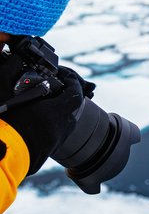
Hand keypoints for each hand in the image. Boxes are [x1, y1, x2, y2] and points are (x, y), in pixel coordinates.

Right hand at [0, 54, 95, 174]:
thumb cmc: (0, 125)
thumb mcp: (3, 94)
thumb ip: (10, 74)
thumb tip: (15, 61)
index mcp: (55, 112)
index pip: (76, 93)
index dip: (73, 82)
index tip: (67, 76)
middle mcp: (61, 128)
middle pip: (73, 109)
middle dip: (67, 97)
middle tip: (55, 89)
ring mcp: (55, 142)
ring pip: (66, 123)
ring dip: (59, 112)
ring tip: (44, 105)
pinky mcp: (47, 152)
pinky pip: (56, 134)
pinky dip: (51, 125)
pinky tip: (36, 121)